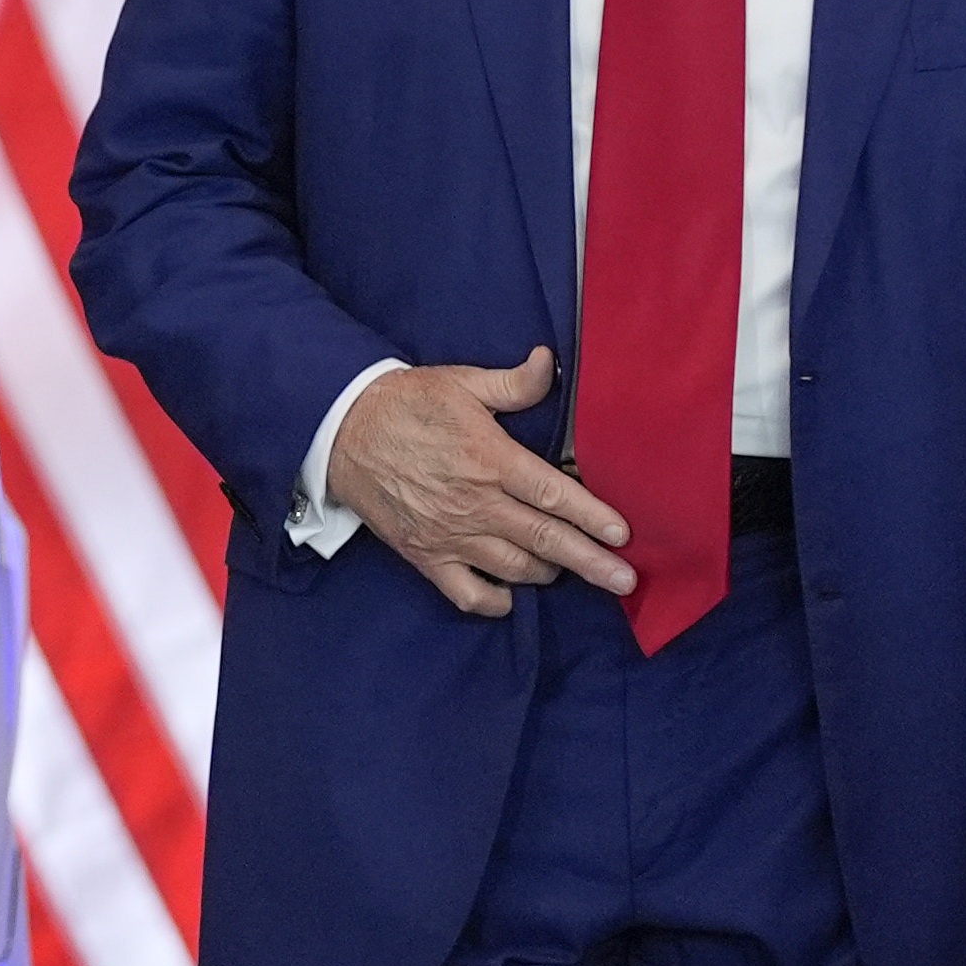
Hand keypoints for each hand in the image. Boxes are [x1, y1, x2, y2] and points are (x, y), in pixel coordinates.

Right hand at [326, 346, 635, 617]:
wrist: (340, 430)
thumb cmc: (405, 403)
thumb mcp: (461, 382)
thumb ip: (513, 383)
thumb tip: (550, 363)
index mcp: (490, 459)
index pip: (554, 496)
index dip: (593, 517)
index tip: (622, 535)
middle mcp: (476, 503)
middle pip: (546, 540)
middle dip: (592, 562)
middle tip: (624, 580)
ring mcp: (450, 535)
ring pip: (515, 568)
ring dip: (548, 572)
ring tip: (567, 569)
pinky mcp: (425, 555)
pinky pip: (469, 593)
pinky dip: (496, 601)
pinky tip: (511, 595)